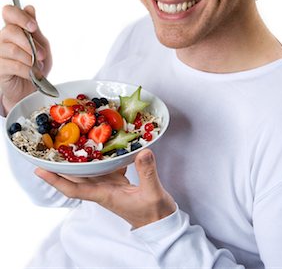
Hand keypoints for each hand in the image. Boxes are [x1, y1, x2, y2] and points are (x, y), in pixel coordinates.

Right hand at [0, 4, 52, 113]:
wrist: (31, 88)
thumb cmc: (36, 65)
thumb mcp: (41, 46)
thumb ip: (35, 30)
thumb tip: (29, 8)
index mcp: (14, 29)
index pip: (9, 12)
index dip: (20, 16)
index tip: (33, 27)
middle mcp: (3, 38)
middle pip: (10, 30)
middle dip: (30, 43)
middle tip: (41, 54)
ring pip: (13, 49)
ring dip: (30, 59)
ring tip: (38, 66)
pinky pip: (13, 65)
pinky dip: (27, 70)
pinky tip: (32, 73)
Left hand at [35, 149, 176, 228]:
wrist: (161, 223)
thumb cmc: (154, 214)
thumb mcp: (152, 193)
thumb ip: (147, 172)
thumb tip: (143, 151)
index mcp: (105, 195)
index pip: (74, 189)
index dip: (56, 180)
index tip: (39, 170)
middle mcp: (103, 189)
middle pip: (76, 177)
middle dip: (61, 165)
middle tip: (48, 148)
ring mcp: (110, 185)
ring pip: (89, 170)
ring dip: (79, 158)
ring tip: (70, 141)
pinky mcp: (119, 182)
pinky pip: (105, 166)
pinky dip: (103, 156)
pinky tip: (107, 143)